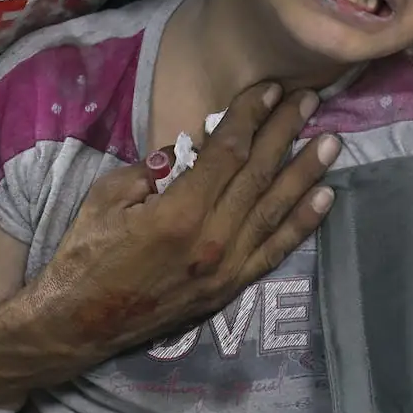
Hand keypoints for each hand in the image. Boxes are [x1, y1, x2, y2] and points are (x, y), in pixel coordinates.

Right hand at [25, 82, 336, 360]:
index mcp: (179, 212)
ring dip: (306, 172)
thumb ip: (151, 169)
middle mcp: (212, 240)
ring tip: (332, 142)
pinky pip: (274, 251)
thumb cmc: (85, 254)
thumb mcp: (107, 197)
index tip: (270, 89)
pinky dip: (302, 224)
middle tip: (311, 100)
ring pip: (275, 210)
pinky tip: (324, 198)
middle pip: (259, 174)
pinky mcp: (230, 289)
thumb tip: (190, 149)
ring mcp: (226, 268)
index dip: (250, 117)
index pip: (227, 153)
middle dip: (286, 132)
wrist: (80, 323)